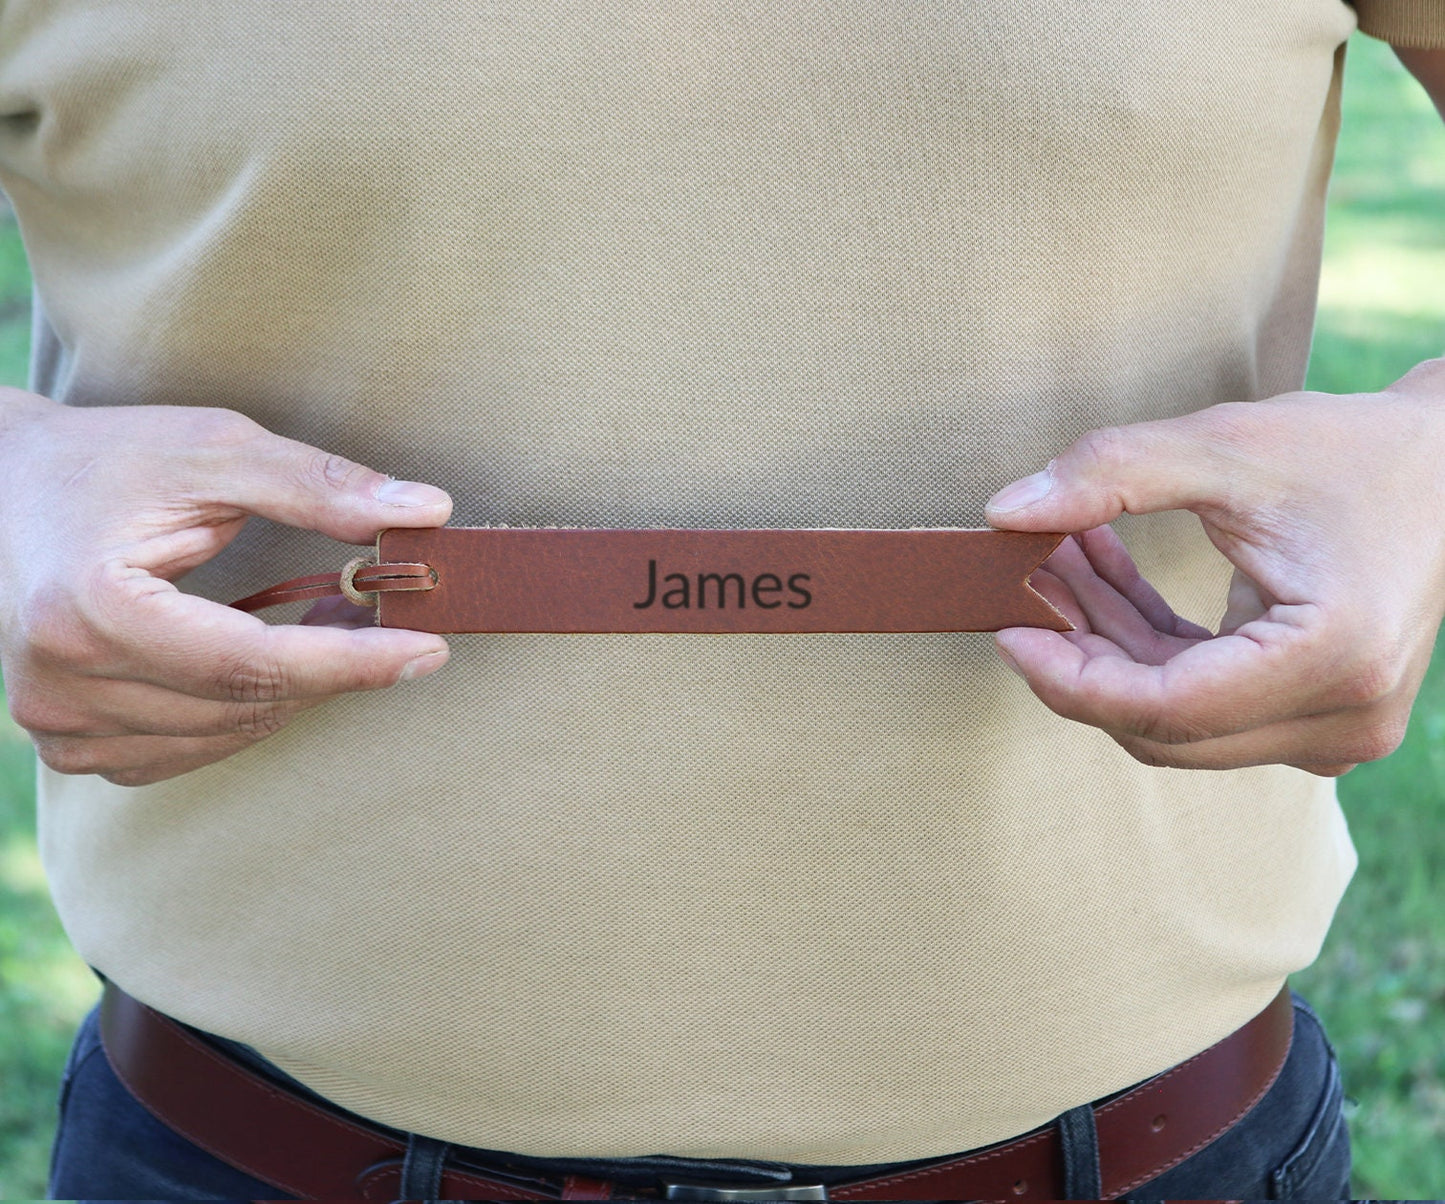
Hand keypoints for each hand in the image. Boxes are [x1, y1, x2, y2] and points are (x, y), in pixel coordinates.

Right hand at [0, 390, 452, 785]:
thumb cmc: (107, 462)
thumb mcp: (214, 450)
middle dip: (334, 669)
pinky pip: (185, 751)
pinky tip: (262, 663)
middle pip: (241, 703)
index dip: (348, 663)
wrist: (0, 491)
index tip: (428, 649)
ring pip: (223, 734)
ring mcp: (57, 722)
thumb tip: (425, 510)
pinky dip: (241, 714)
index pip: (246, 663)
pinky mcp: (69, 741)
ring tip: (329, 626)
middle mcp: (61, 681)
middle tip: (393, 619)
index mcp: (86, 607)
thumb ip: (318, 484)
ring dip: (294, 691)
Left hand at [985, 359, 1444, 775]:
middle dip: (1080, 658)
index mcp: (1330, 661)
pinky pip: (1202, 699)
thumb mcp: (1229, 443)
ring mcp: (1334, 728)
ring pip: (1175, 717)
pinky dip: (1145, 644)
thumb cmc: (1354, 451)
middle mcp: (1341, 718)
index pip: (1164, 709)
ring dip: (1106, 645)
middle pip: (1163, 725)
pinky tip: (1100, 575)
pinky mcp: (1316, 715)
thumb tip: (1005, 514)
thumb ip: (1112, 472)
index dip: (1070, 679)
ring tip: (1055, 561)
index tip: (1007, 630)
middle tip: (1023, 584)